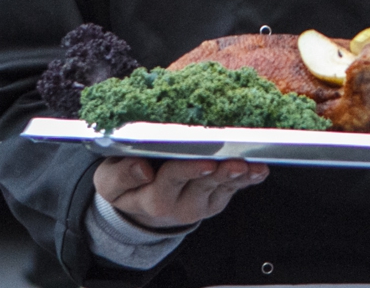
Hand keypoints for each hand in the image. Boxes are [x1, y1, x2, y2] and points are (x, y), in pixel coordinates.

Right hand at [93, 157, 266, 230]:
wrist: (140, 207)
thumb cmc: (126, 186)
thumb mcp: (110, 183)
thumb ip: (121, 176)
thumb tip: (142, 169)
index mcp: (153, 197)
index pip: (172, 179)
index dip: (189, 171)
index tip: (205, 161)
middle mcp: (179, 204)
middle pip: (203, 185)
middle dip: (221, 172)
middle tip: (236, 162)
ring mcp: (201, 204)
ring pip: (222, 188)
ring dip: (239, 177)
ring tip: (251, 166)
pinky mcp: (215, 201)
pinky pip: (233, 190)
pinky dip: (248, 179)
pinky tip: (259, 170)